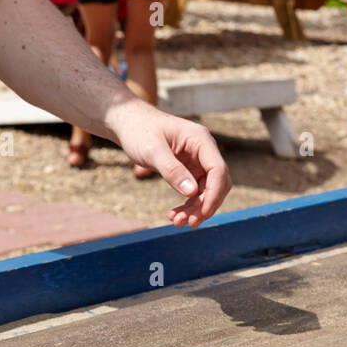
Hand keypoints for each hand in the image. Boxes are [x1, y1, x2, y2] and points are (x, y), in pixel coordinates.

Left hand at [108, 101, 231, 227]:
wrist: (128, 123)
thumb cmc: (139, 131)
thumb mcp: (152, 151)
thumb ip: (172, 170)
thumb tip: (192, 192)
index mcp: (200, 139)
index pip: (218, 169)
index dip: (214, 194)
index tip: (203, 214)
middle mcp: (203, 150)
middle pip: (217, 182)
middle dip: (205, 205)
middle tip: (188, 223)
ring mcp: (197, 160)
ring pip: (206, 190)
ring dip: (195, 209)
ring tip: (176, 221)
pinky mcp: (189, 169)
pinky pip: (195, 192)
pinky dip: (187, 205)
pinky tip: (174, 214)